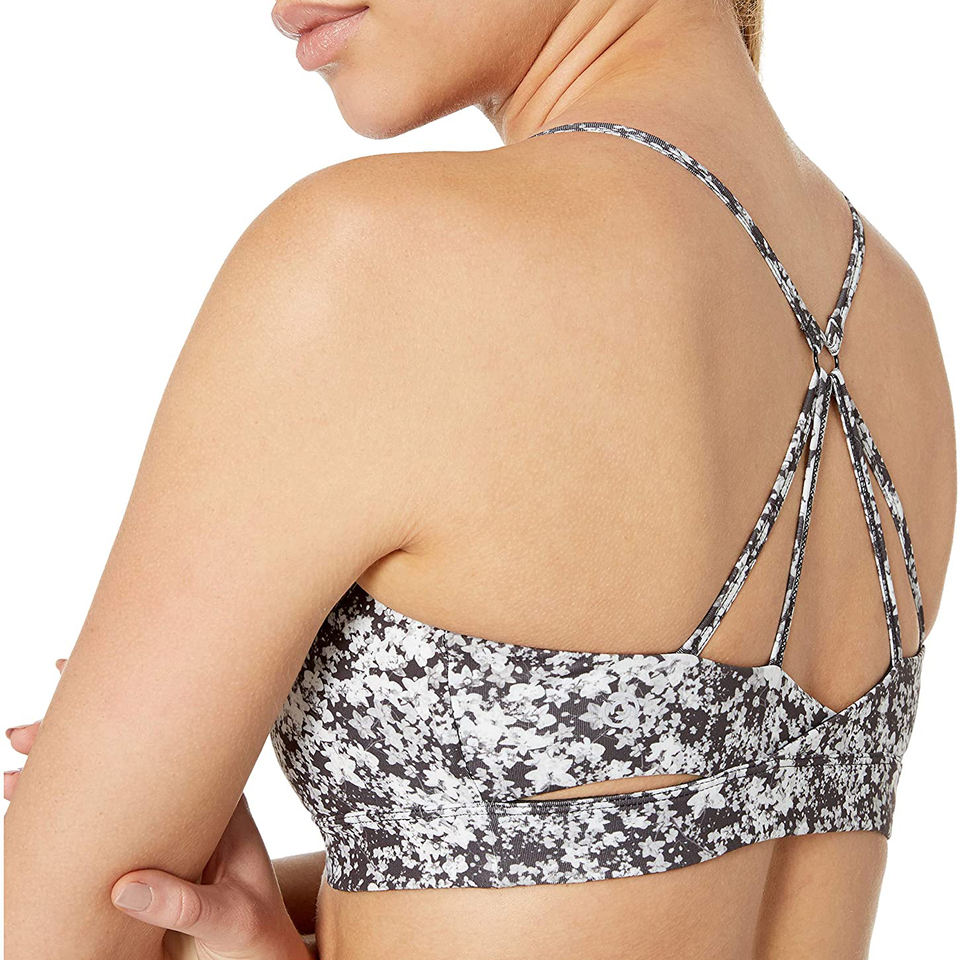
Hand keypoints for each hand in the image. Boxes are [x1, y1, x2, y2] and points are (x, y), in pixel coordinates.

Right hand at [5, 660, 314, 959]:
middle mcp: (189, 806)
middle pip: (133, 758)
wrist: (256, 955)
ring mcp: (164, 831)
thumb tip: (123, 889)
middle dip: (74, 741)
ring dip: (62, 781)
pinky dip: (69, 819)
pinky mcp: (145, 860)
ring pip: (112, 791)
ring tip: (12, 776)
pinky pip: (105, 829)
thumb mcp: (228, 917)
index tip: (86, 683)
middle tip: (20, 736)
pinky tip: (35, 816)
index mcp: (217, 803)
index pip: (178, 741)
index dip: (135, 709)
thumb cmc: (254, 932)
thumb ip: (186, 905)